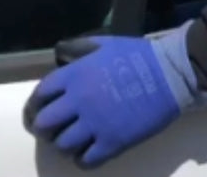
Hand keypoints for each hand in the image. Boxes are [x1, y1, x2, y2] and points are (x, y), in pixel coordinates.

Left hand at [23, 25, 206, 168]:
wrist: (171, 74)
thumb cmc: (138, 55)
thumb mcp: (106, 44)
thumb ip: (80, 50)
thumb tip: (60, 55)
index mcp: (76, 74)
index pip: (40, 94)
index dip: (36, 104)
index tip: (39, 109)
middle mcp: (80, 100)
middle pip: (43, 124)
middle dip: (45, 127)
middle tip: (55, 127)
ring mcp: (95, 123)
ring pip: (62, 145)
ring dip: (65, 143)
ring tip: (75, 139)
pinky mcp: (112, 142)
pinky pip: (85, 161)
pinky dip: (83, 158)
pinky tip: (91, 150)